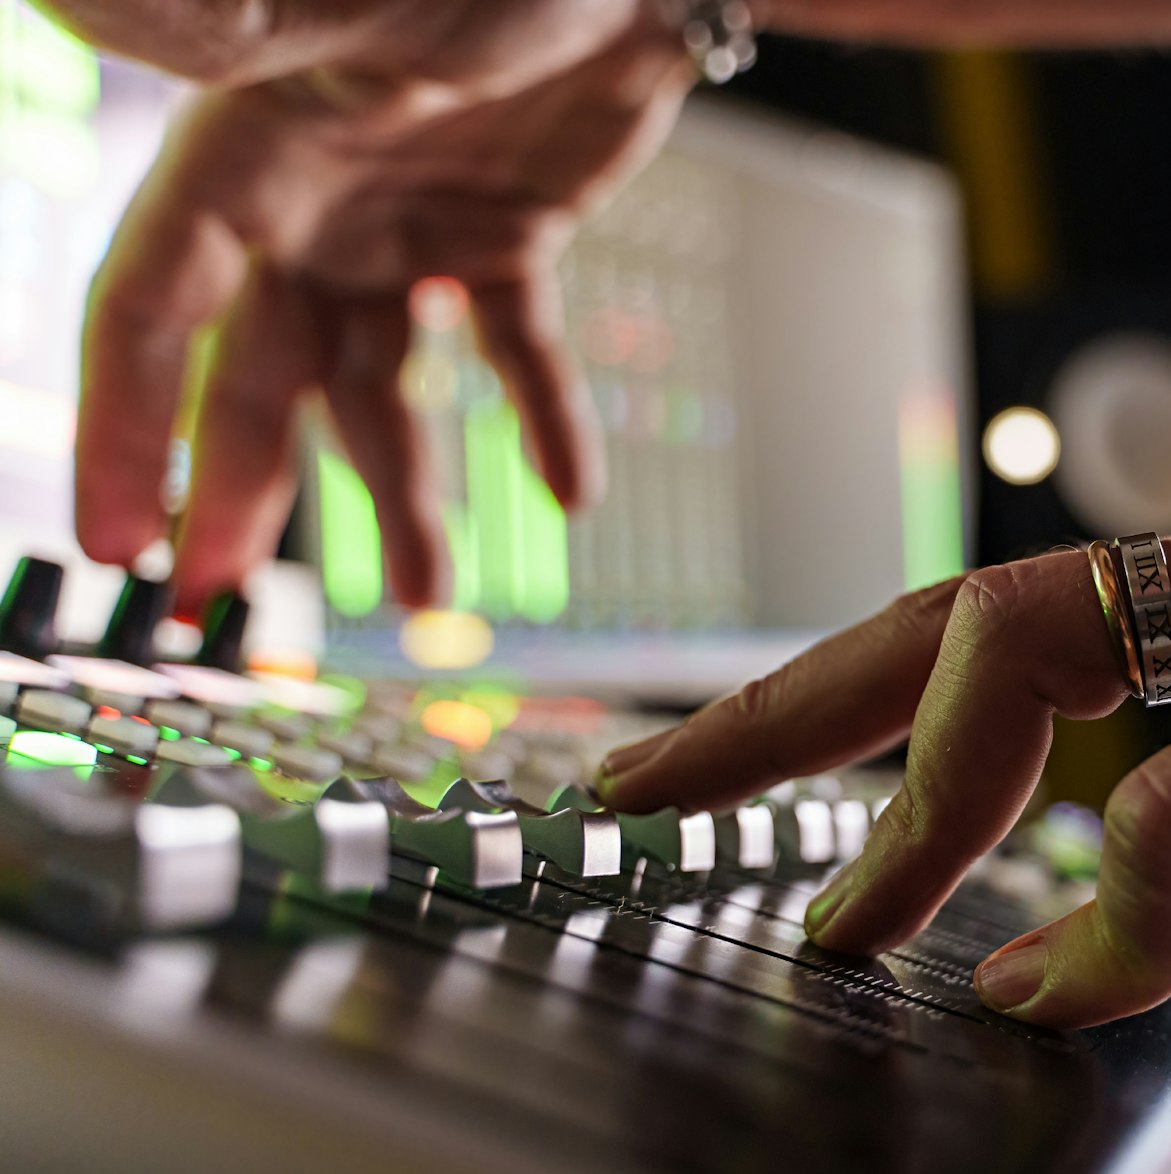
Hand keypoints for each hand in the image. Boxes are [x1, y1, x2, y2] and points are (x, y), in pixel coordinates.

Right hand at [70, 0, 691, 609]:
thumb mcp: (369, 13)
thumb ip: (238, 30)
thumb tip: (76, 9)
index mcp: (251, 152)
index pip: (154, 301)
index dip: (126, 420)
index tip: (117, 534)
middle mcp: (317, 199)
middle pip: (262, 366)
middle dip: (247, 483)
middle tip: (228, 593)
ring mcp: (410, 222)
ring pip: (386, 381)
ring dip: (404, 486)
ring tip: (430, 591)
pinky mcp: (505, 234)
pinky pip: (514, 348)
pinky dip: (540, 415)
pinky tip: (570, 489)